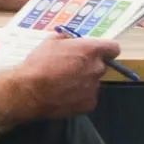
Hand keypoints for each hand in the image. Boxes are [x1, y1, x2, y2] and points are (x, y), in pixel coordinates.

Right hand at [0, 33, 116, 127]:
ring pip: (93, 82)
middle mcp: (97, 68)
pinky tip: (64, 95)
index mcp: (91, 50)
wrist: (29, 91)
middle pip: (101, 65)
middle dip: (90, 65)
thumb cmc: (39, 63)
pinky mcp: (90, 104)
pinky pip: (89, 97)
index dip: (105, 49)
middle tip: (72, 68)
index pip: (113, 48)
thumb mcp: (51, 41)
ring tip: (64, 84)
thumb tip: (74, 41)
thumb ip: (69, 40)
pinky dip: (80, 96)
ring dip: (84, 81)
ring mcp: (94, 87)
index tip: (96, 52)